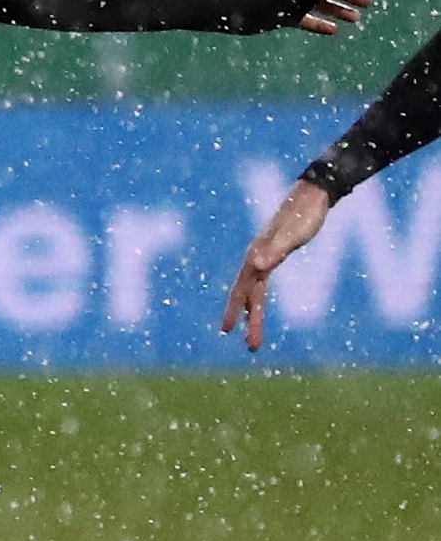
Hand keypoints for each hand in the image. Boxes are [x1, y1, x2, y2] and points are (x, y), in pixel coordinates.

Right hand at [222, 176, 335, 349]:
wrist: (314, 194)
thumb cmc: (304, 215)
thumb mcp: (291, 235)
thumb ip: (273, 250)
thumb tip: (255, 266)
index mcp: (256, 257)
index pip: (242, 290)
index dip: (235, 310)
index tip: (226, 331)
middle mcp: (256, 258)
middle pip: (247, 295)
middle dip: (248, 321)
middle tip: (252, 347)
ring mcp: (265, 256)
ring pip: (255, 290)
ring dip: (252, 312)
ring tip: (251, 333)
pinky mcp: (277, 253)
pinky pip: (262, 281)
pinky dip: (257, 296)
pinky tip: (257, 301)